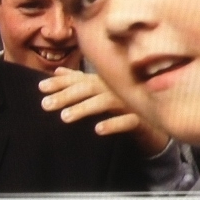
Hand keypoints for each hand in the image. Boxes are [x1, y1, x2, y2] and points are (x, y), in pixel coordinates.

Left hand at [39, 67, 168, 155]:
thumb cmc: (125, 105)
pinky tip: (98, 129)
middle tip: (45, 105)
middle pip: (89, 88)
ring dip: (84, 108)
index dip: (61, 81)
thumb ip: (80, 80)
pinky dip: (113, 123)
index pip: (80, 78)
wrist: (158, 125)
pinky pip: (128, 121)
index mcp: (106, 81)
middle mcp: (116, 88)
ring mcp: (130, 102)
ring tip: (65, 117)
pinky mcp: (143, 119)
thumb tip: (58, 70)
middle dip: (66, 95)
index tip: (41, 87)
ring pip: (105, 102)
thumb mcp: (101, 91)